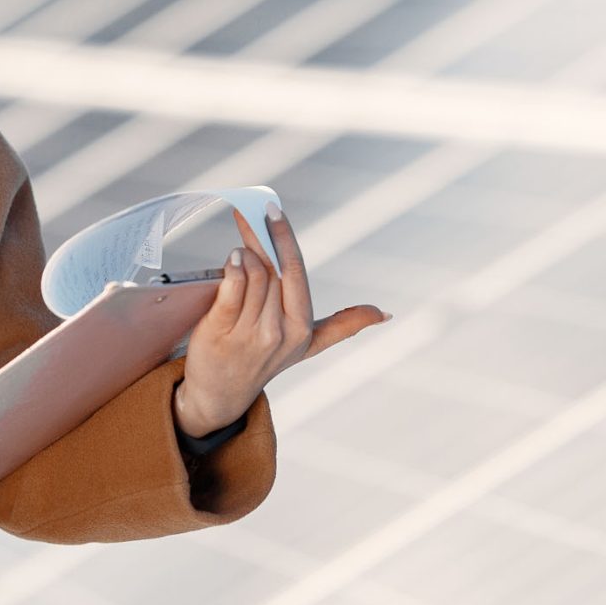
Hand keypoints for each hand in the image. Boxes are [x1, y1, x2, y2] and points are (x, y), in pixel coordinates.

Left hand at [174, 201, 390, 436]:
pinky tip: (230, 261)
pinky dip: (230, 269)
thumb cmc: (266, 360)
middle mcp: (278, 332)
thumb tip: (386, 315)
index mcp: (301, 327)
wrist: (222, 395)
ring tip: (238, 252)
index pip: (294, 271)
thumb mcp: (308, 346)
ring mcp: (248, 334)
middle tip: (249, 216)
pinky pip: (229, 289)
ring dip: (242, 254)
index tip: (271, 209)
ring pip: (250, 275)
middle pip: (270, 269)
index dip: (283, 237)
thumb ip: (343, 326)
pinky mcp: (220, 333)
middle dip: (259, 239)